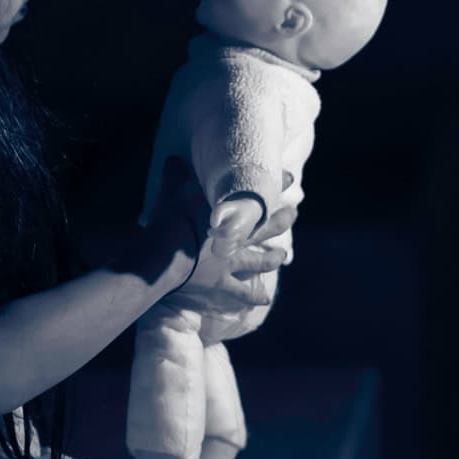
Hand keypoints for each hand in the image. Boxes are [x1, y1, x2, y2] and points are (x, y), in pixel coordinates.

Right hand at [145, 158, 293, 313]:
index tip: (291, 178)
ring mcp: (230, 262)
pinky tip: (265, 300)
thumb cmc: (171, 220)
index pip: (257, 196)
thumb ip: (176, 173)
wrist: (164, 256)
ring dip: (273, 258)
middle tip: (294, 212)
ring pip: (260, 261)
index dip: (276, 186)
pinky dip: (253, 297)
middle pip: (266, 227)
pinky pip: (241, 293)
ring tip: (283, 256)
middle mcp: (235, 237)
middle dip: (282, 219)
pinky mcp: (219, 283)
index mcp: (228, 214)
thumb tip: (173, 159)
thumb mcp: (172, 189)